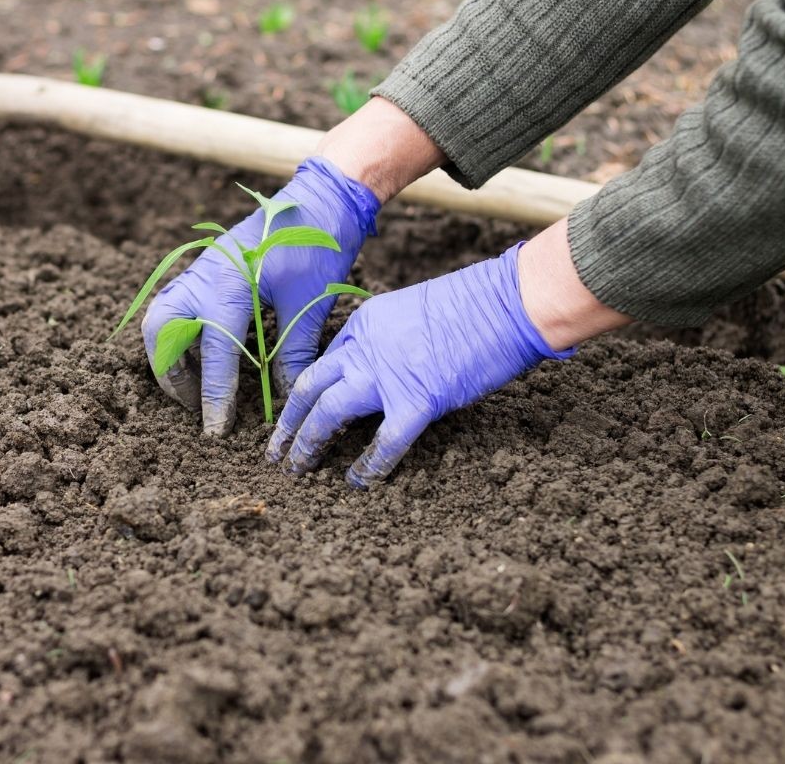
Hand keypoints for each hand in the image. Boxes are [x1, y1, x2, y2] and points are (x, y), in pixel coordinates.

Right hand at [142, 157, 380, 435]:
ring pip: (161, 317)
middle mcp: (204, 275)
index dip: (214, 394)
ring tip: (193, 387)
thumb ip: (293, 353)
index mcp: (228, 283)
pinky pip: (176, 305)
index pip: (213, 351)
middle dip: (171, 373)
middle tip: (195, 405)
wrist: (321, 198)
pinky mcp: (207, 268)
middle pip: (160, 330)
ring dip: (169, 354)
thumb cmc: (318, 246)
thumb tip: (285, 398)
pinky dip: (180, 335)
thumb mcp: (309, 305)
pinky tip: (203, 357)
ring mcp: (201, 269)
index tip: (216, 429)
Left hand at [266, 243, 574, 486]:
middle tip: (275, 450)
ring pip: (328, 413)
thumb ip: (393, 338)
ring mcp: (387, 375)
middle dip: (288, 421)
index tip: (298, 412)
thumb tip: (391, 367)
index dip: (309, 392)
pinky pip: (383, 443)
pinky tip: (355, 482)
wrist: (509, 301)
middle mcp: (365, 347)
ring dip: (308, 443)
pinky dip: (367, 466)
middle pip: (310, 386)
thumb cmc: (478, 302)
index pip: (326, 361)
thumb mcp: (417, 310)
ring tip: (298, 468)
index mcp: (365, 321)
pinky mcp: (417, 401)